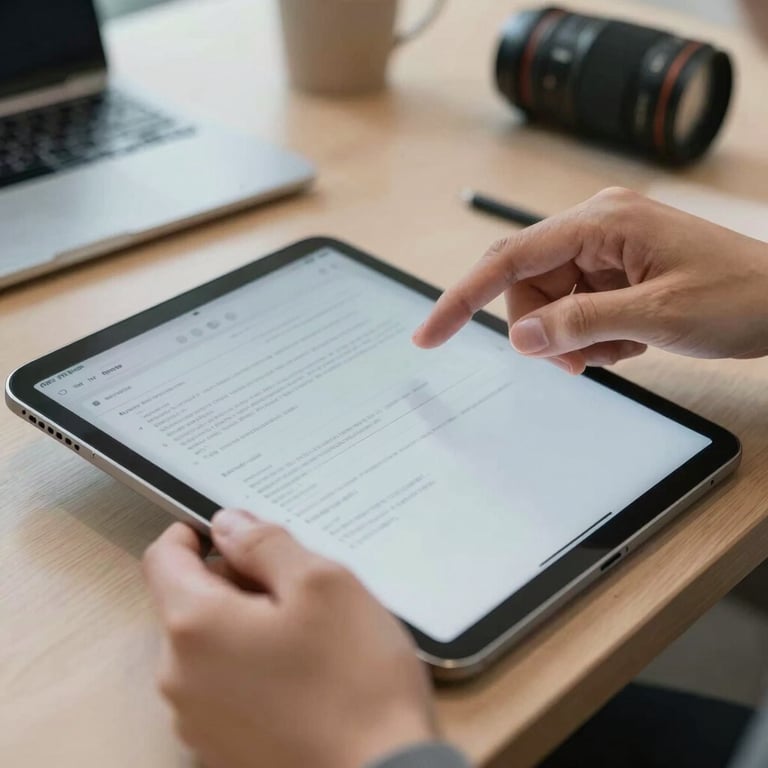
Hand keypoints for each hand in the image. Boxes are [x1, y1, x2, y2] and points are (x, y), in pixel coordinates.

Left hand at [143, 510, 435, 767]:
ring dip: (245, 623)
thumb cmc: (355, 678)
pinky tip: (301, 673)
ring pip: (208, 644)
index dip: (195, 534)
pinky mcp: (219, 748)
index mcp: (195, 626)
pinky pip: (222, 684)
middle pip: (189, 601)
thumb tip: (228, 524)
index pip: (164, 557)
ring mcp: (196, 720)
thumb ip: (265, 543)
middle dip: (234, 581)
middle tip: (297, 587)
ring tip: (307, 633)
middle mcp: (179, 676)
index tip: (236, 533)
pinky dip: (250, 664)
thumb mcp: (321, 582)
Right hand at [413, 187, 767, 372]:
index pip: (509, 258)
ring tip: (620, 348)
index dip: (462, 298)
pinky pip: (577, 307)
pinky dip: (594, 334)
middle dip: (543, 330)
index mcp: (600, 221)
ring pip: (550, 302)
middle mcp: (596, 225)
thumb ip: (579, 324)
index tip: (429, 334)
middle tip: (580, 362)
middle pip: (527, 285)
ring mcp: (606, 247)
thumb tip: (520, 337)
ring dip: (573, 337)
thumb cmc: (740, 296)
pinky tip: (630, 338)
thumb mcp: (656, 317)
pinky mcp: (616, 268)